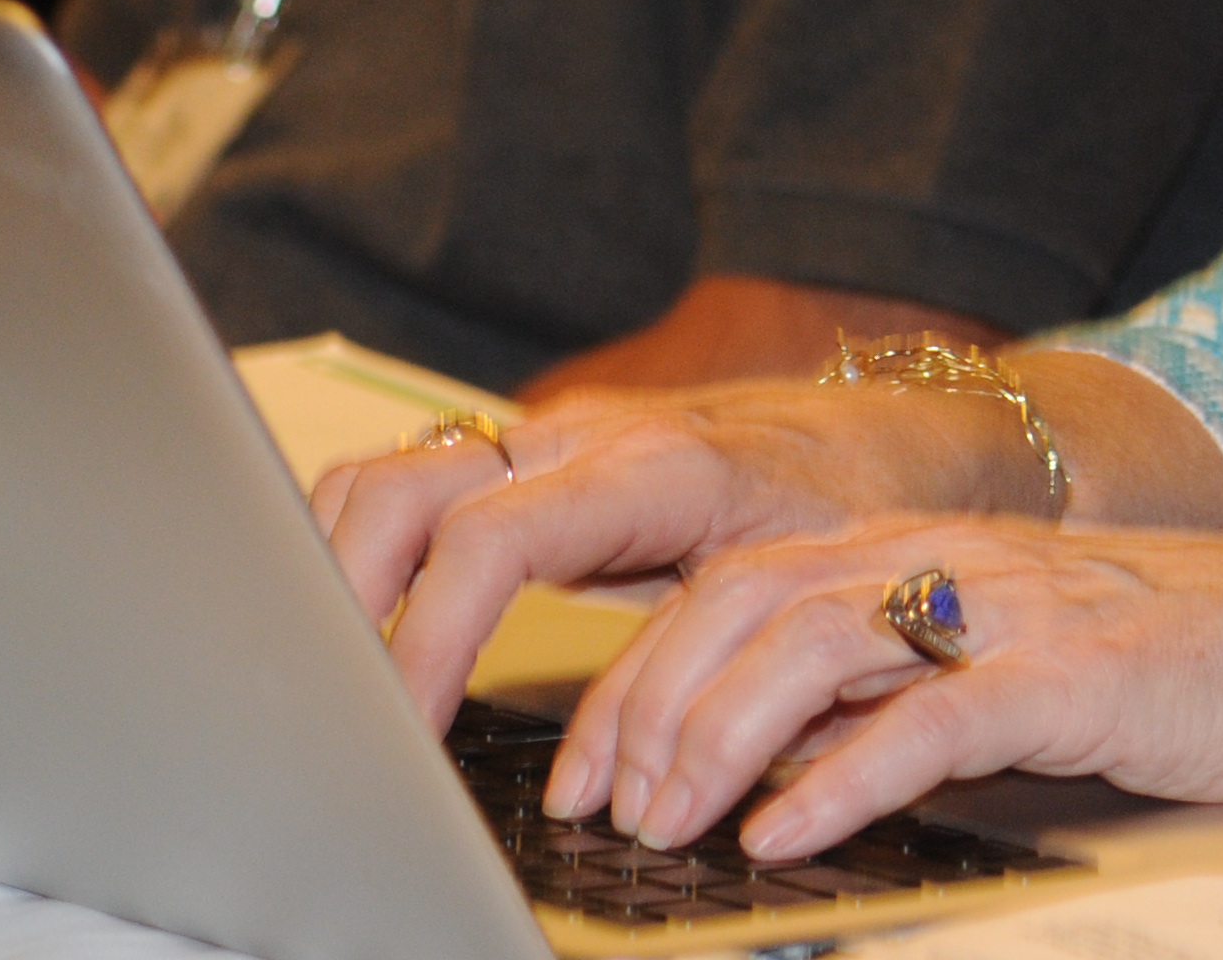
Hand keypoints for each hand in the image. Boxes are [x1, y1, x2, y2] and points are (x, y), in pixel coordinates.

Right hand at [311, 382, 999, 727]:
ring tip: (325, 680)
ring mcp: (550, 437)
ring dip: (339, 568)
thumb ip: (710, 672)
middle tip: (327, 710)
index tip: (402, 728)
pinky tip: (358, 632)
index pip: (493, 536)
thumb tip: (626, 790)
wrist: (897, 433)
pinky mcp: (535, 458)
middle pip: (404, 487)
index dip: (429, 635)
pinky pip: (417, 483)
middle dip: (344, 598)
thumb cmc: (858, 511)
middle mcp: (583, 436)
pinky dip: (366, 549)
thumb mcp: (803, 590)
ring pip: (392, 474)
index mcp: (652, 467)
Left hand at [551, 523, 1222, 861]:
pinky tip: (785, 833)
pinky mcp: (1071, 673)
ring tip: (669, 821)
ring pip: (813, 644)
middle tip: (600, 804)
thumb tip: (767, 762)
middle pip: (746, 600)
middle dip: (647, 704)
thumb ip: (896, 686)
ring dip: (716, 737)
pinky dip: (841, 776)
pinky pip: (930, 719)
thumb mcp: (1004, 657)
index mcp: (923, 546)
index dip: (640, 669)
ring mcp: (1009, 609)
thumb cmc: (1170, 663)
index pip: (736, 582)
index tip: (584, 765)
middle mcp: (948, 558)